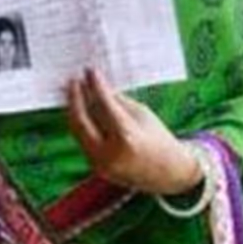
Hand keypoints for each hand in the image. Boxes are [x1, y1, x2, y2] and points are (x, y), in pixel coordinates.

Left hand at [65, 68, 200, 195]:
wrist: (169, 172)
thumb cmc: (159, 139)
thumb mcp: (141, 114)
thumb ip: (117, 101)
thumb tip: (96, 85)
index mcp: (126, 137)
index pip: (103, 105)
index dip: (95, 85)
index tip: (90, 71)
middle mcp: (110, 153)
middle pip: (81, 121)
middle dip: (75, 98)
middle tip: (73, 80)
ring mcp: (101, 164)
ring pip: (78, 132)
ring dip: (75, 110)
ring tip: (75, 92)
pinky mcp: (97, 168)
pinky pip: (84, 141)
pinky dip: (82, 124)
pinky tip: (81, 109)